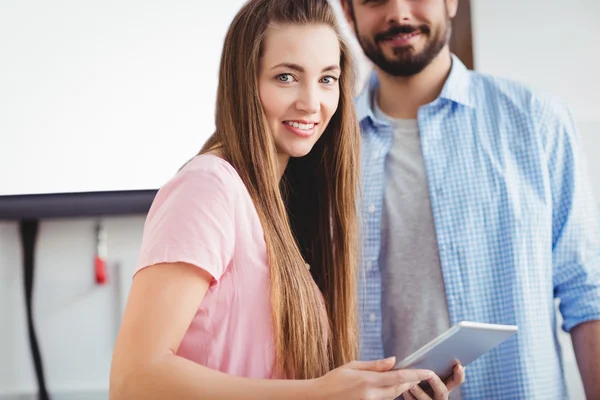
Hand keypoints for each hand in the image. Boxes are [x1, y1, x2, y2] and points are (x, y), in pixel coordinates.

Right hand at [310, 357, 435, 399]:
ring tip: (409, 379)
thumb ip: (375, 365)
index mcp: (368, 381)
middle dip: (411, 382)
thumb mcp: (353, 366)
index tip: (428, 372)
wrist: (319, 397)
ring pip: (393, 397)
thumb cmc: (334, 379)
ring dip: (402, 389)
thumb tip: (394, 361)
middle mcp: (371, 395)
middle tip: (420, 374)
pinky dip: (390, 394)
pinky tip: (392, 388)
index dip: (416, 375)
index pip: (399, 378)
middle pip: (399, 389)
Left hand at [401, 364, 464, 399]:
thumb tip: (429, 349)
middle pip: (443, 391)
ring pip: (427, 399)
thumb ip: (431, 366)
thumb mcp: (429, 374)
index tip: (458, 365)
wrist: (417, 395)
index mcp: (445, 385)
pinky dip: (409, 396)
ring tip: (411, 384)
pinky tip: (404, 390)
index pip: (456, 381)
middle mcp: (440, 396)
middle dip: (436, 382)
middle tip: (431, 375)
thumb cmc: (421, 380)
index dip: (459, 374)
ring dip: (419, 392)